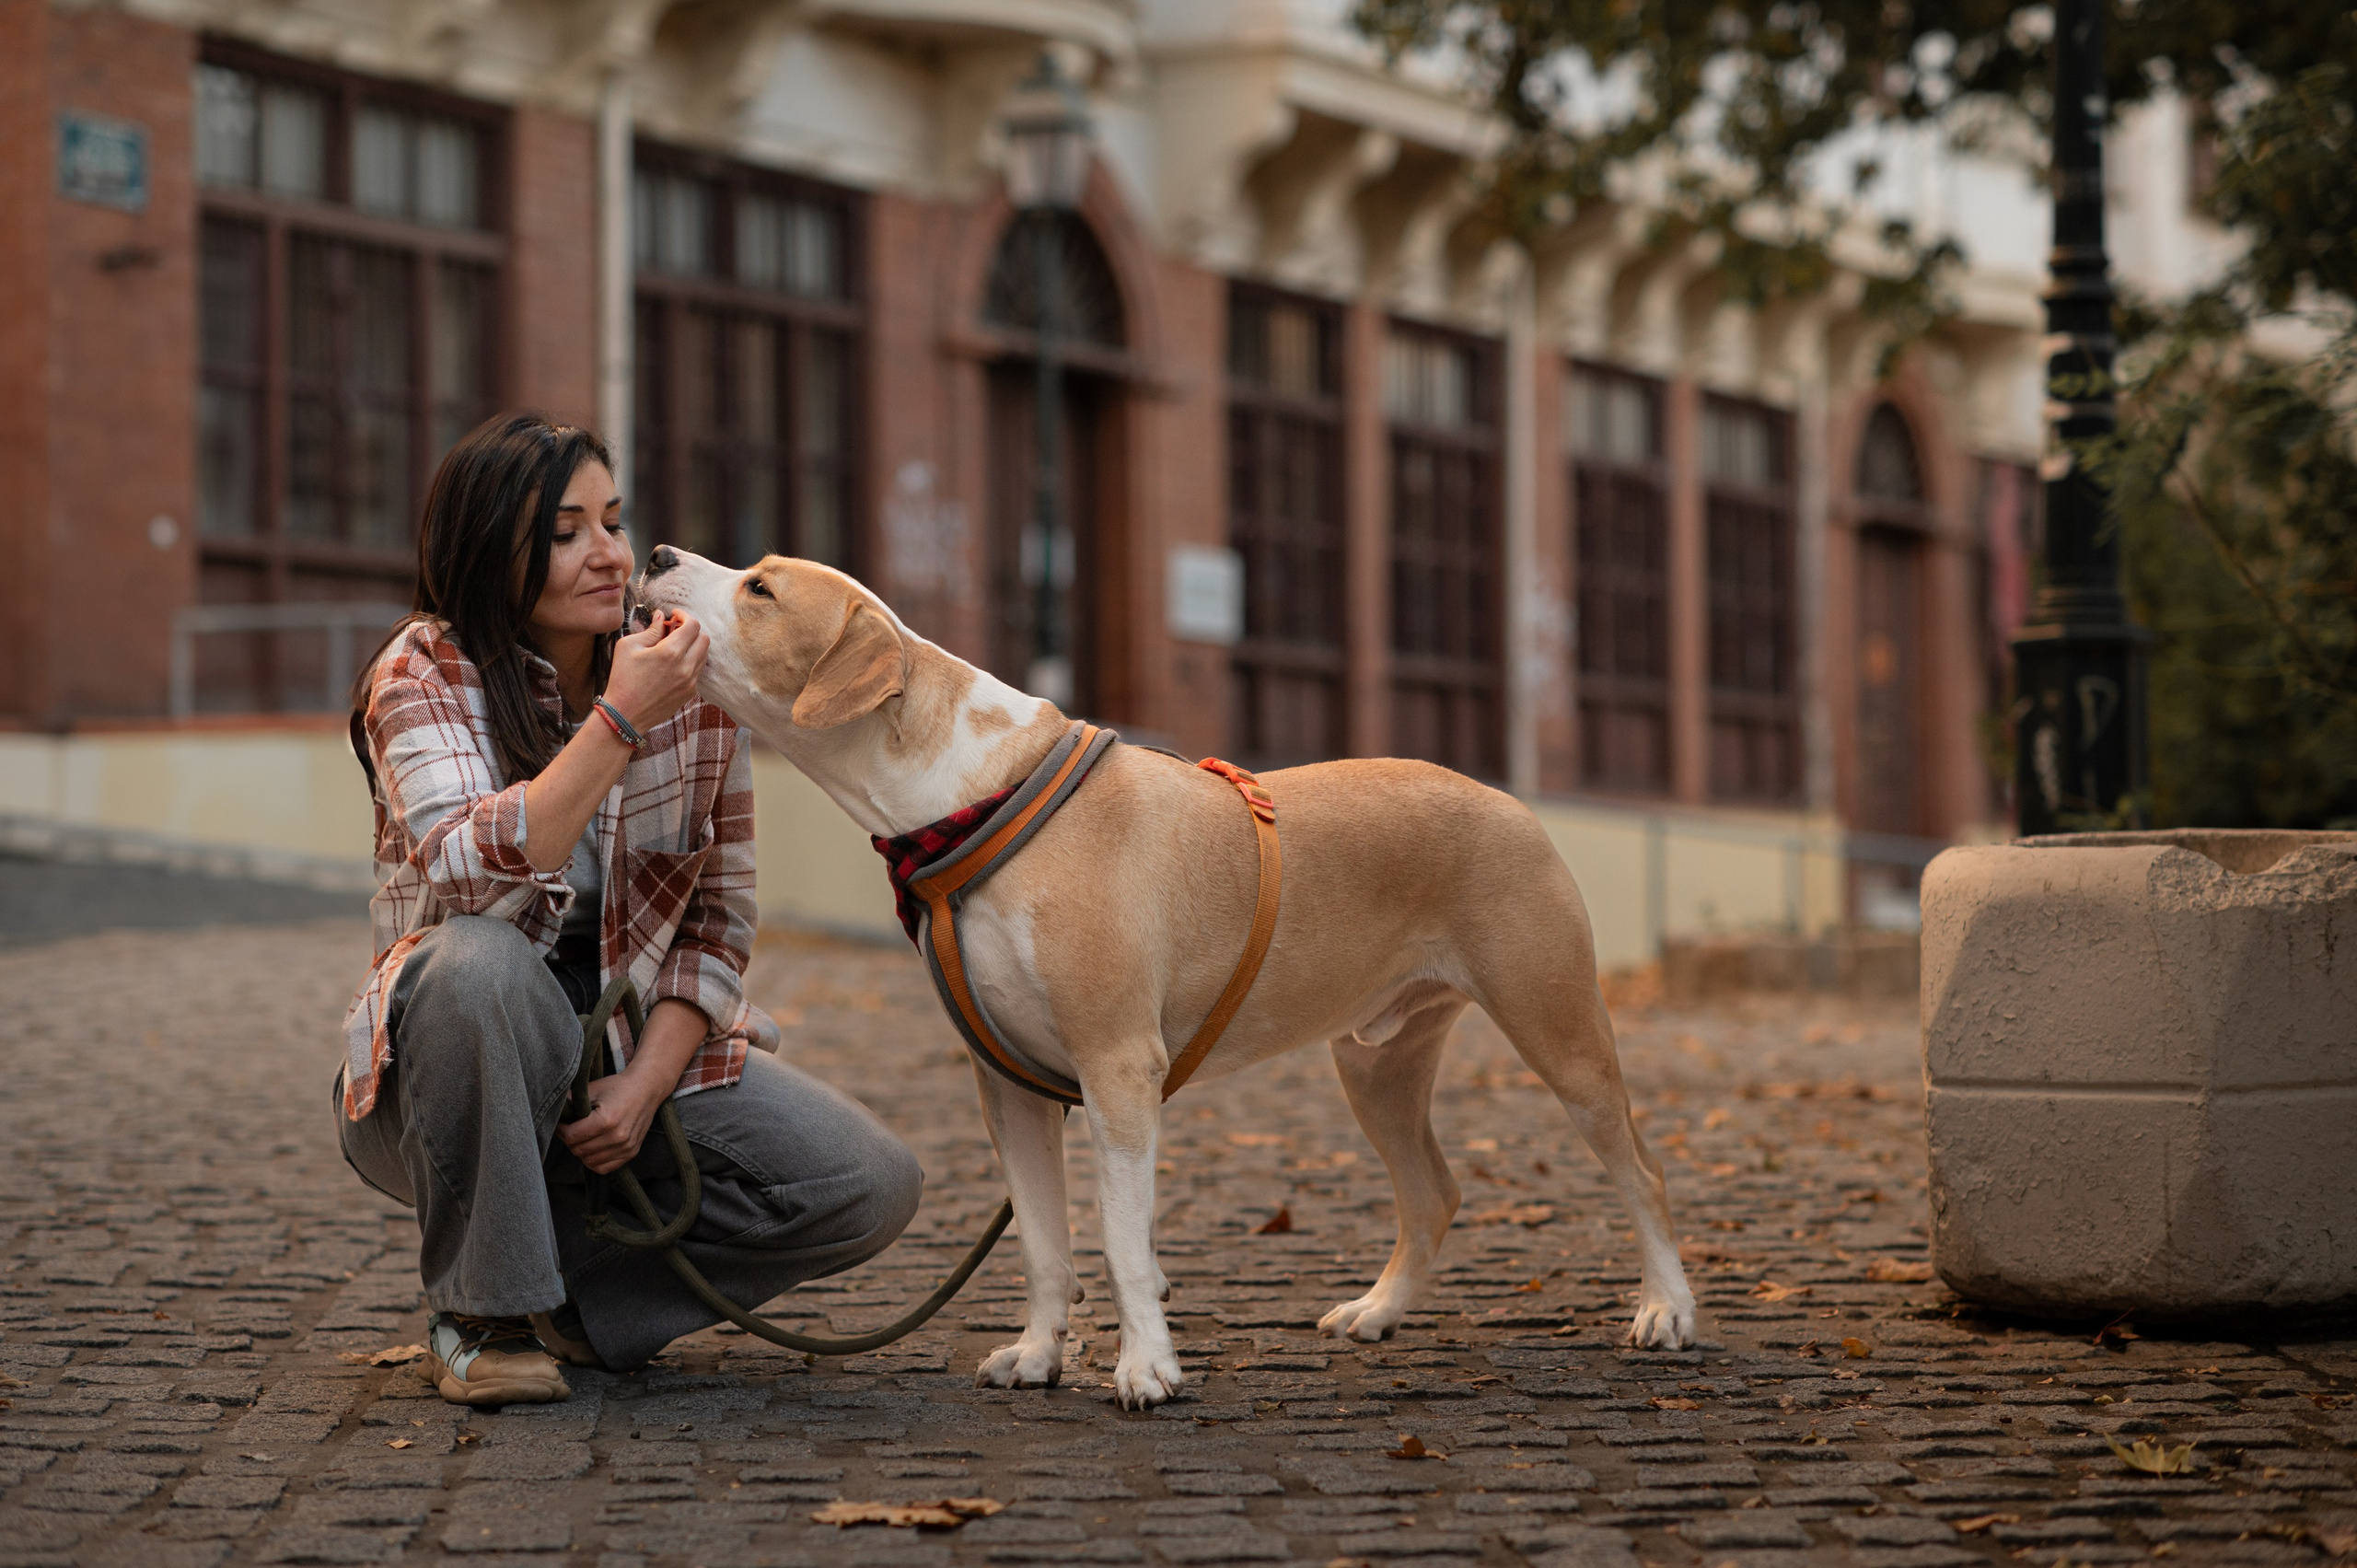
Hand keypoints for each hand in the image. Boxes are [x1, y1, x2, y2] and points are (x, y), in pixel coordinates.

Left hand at [559, 1071, 663, 1174]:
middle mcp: (617, 1137)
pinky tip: (593, 1148)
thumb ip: (571, 1101)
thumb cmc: (618, 1087)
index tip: (562, 1123)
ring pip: (589, 1161)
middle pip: (578, 1150)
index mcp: (606, 1120)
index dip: (561, 1130)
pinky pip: (604, 1168)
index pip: (571, 1136)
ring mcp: (626, 1147)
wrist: (647, 1088)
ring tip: (583, 1137)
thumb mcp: (593, 1089)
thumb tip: (552, 1112)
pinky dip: (594, 1161)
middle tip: (571, 1129)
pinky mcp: (631, 1152)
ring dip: (581, 1151)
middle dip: (570, 1140)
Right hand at [604, 610, 708, 733]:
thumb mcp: (629, 647)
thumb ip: (650, 630)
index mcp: (671, 652)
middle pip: (704, 638)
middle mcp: (686, 667)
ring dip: (693, 645)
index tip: (674, 616)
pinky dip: (690, 662)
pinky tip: (673, 664)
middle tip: (675, 629)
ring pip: (704, 655)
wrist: (625, 715)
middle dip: (691, 629)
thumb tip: (660, 617)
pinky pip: (698, 671)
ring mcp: (691, 682)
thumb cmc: (623, 679)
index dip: (684, 616)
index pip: (693, 625)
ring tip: (674, 646)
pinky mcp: (690, 693)